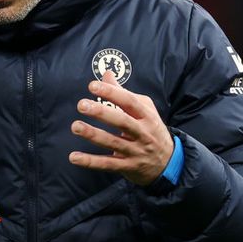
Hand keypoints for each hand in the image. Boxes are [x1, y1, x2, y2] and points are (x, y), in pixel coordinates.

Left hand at [69, 71, 173, 185]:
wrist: (168, 162)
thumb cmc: (151, 129)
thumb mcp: (144, 109)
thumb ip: (124, 93)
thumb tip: (107, 74)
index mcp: (146, 116)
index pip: (129, 102)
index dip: (111, 93)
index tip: (92, 85)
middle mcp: (142, 133)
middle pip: (122, 121)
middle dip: (101, 112)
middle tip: (82, 105)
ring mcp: (135, 151)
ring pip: (113, 143)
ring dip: (93, 135)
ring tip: (75, 126)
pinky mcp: (127, 167)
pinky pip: (107, 164)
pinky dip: (90, 162)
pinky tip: (74, 157)